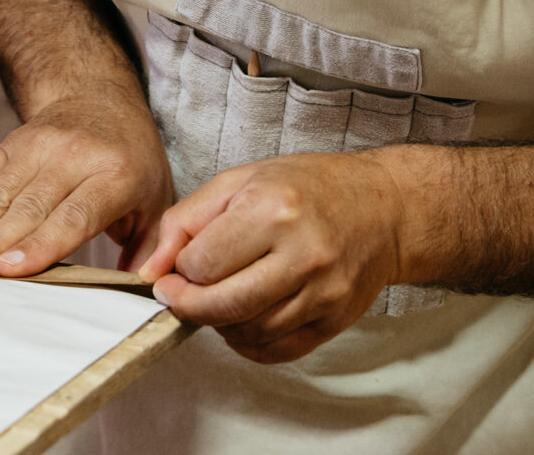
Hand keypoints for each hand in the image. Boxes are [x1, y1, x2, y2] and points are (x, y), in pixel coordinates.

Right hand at [0, 90, 172, 277]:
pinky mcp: (12, 142)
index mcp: (116, 174)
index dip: (39, 242)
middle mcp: (73, 156)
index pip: (74, 215)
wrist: (100, 95)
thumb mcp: (157, 199)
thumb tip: (145, 291)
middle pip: (28, 206)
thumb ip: (151, 248)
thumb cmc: (133, 161)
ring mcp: (38, 145)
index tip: (9, 269)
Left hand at [135, 152, 408, 363]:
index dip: (178, 270)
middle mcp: (302, 253)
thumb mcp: (241, 181)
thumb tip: (150, 270)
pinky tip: (245, 316)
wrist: (383, 209)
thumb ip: (187, 221)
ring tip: (219, 297)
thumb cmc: (309, 187)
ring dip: (219, 323)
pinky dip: (248, 342)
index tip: (176, 268)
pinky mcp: (335, 320)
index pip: (201, 263)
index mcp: (274, 209)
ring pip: (247, 333)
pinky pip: (276, 351)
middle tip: (179, 294)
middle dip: (188, 305)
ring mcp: (323, 292)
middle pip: (221, 305)